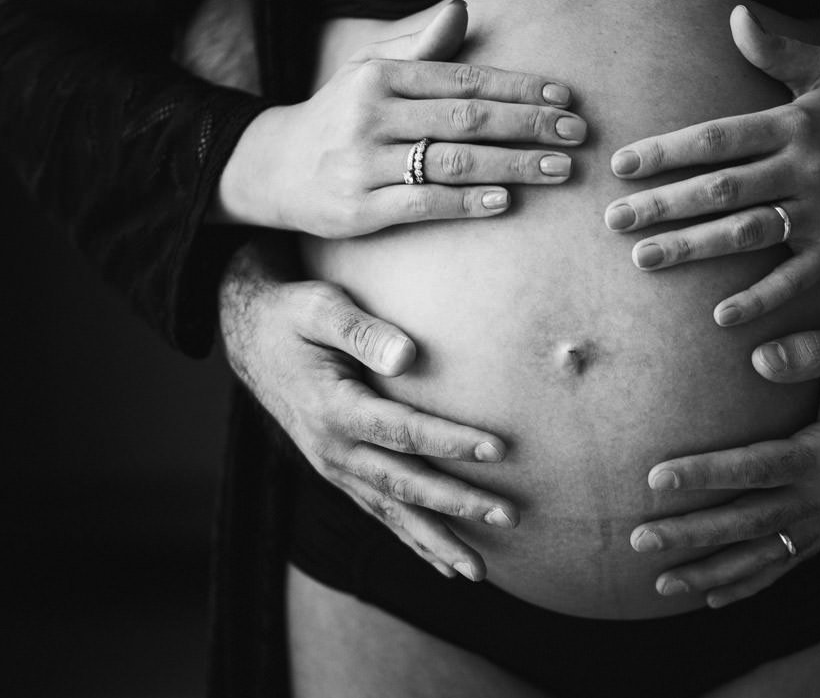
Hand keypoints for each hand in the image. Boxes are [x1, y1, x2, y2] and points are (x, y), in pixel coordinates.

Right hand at [214, 0, 587, 236]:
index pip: (465, 80)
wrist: (273, 168)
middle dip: (529, 125)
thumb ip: (421, 48)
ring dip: (513, 165)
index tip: (565, 97)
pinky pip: (423, 203)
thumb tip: (463, 10)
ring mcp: (365, 163)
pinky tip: (506, 201)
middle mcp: (373, 115)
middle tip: (576, 133)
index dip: (519, 89)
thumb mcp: (370, 72)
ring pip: (452, 161)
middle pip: (467, 119)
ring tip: (559, 169)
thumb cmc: (339, 115)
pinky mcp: (359, 208)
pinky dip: (467, 202)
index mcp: (382, 77)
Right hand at [219, 234, 517, 580]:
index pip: (403, 430)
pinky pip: (378, 513)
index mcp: (332, 408)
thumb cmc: (293, 316)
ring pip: (391, 511)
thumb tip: (408, 356)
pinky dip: (410, 540)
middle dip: (457, 504)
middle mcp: (331, 448)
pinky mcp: (339, 472)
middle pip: (403, 484)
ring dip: (436, 541)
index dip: (450, 441)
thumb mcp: (321, 308)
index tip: (498, 449)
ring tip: (478, 572)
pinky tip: (443, 565)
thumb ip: (363, 331)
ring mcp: (333, 467)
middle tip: (507, 516)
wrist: (250, 338)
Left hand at [604, 4, 819, 325]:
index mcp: (793, 125)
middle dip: (665, 204)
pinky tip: (719, 317)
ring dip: (694, 248)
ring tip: (643, 258)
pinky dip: (760, 299)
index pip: (719, 138)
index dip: (668, 151)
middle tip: (614, 219)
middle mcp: (804, 169)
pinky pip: (794, 280)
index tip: (623, 165)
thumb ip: (777, 50)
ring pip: (748, 233)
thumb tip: (734, 17)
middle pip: (723, 189)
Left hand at [629, 291, 819, 607]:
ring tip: (660, 584)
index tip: (656, 478)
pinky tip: (713, 596)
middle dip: (692, 535)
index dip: (706, 475)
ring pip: (764, 555)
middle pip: (750, 524)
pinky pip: (788, 563)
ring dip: (711, 572)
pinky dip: (750, 583)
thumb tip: (757, 357)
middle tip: (640, 539)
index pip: (758, 469)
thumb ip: (812, 349)